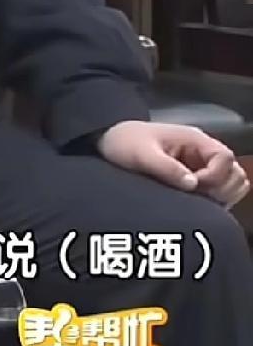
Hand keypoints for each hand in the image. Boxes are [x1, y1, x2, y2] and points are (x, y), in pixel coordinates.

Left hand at [97, 121, 249, 206]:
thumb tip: (193, 184)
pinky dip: (213, 201)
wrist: (109, 142)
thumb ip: (167, 167)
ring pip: (230, 183)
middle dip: (222, 188)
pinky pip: (216, 192)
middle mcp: (202, 152)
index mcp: (194, 140)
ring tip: (196, 202)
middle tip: (197, 197)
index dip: (214, 176)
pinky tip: (193, 205)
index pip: (225, 158)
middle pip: (234, 172)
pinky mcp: (194, 178)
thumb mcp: (142, 154)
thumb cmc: (125, 143)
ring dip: (219, 195)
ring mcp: (200, 165)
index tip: (193, 186)